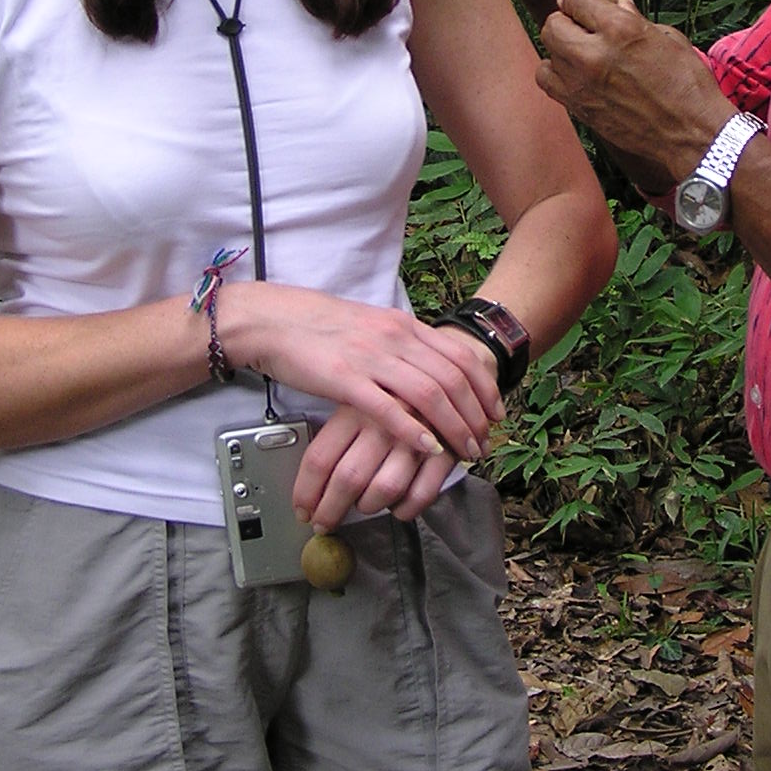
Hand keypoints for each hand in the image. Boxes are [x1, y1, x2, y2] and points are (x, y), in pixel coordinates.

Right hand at [221, 285, 502, 462]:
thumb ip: (402, 344)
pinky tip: (429, 448)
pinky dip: (413, 430)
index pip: (459, 356)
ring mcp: (371, 357)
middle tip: (485, 441)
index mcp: (403, 324)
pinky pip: (388, 408)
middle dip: (475, 415)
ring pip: (429, 394)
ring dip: (454, 427)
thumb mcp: (372, 327)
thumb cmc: (321, 327)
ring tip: (466, 451)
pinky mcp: (345, 380)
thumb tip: (431, 368)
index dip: (484, 387)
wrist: (274, 319)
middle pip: (452, 378)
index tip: (495, 412)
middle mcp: (394, 337)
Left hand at [293, 403, 458, 528]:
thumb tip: (314, 482)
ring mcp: (415, 436)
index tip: (303, 509)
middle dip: (330, 511)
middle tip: (324, 523)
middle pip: (348, 479)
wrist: (451, 369)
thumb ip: (339, 435)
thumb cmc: (397, 393)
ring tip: (365, 506)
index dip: (307, 492)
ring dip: (369, 508)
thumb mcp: (361, 400)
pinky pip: (421, 494)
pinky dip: (406, 508)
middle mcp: (382, 421)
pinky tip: (398, 507)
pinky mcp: (445, 450)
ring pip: (383, 489)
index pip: (319, 458)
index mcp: (355, 407)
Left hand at [538, 0, 733, 177]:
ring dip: (559, 48)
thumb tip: (619, 4)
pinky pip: (548, 81)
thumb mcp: (669, 39)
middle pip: (553, 25)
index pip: (576, 0)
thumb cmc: (688, 84)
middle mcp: (594, 53)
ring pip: (547, 53)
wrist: (690, 133)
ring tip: (577, 53)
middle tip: (579, 26)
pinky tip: (574, 75)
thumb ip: (636, 19)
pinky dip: (556, 74)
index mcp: (621, 29)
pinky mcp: (578, 107)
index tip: (578, 1)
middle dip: (564, 21)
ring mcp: (582, 83)